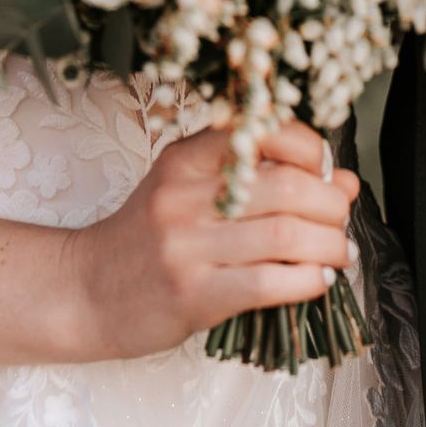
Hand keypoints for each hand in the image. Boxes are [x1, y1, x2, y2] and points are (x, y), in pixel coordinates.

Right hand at [66, 119, 359, 358]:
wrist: (84, 291)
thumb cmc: (145, 239)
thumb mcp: (188, 191)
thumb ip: (259, 179)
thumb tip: (342, 180)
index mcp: (185, 159)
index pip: (262, 131)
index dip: (309, 148)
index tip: (325, 168)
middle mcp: (185, 195)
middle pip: (286, 187)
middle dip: (330, 204)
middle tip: (342, 218)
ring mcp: (187, 246)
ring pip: (285, 234)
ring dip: (329, 244)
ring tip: (341, 253)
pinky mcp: (194, 295)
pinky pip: (268, 282)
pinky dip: (307, 281)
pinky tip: (318, 281)